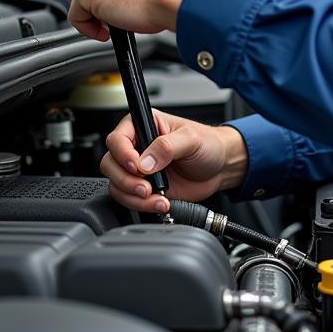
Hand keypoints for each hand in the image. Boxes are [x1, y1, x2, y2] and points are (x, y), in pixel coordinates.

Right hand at [100, 109, 249, 214]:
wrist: (221, 167)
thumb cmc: (209, 144)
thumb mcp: (191, 139)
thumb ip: (167, 146)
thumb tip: (145, 161)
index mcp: (144, 125)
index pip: (117, 139)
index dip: (123, 154)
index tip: (137, 166)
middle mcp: (137, 147)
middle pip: (111, 164)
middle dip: (126, 180)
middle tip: (146, 187)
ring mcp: (139, 170)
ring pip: (117, 185)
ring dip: (134, 197)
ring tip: (157, 198)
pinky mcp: (144, 189)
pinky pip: (130, 200)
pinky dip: (143, 206)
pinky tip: (161, 203)